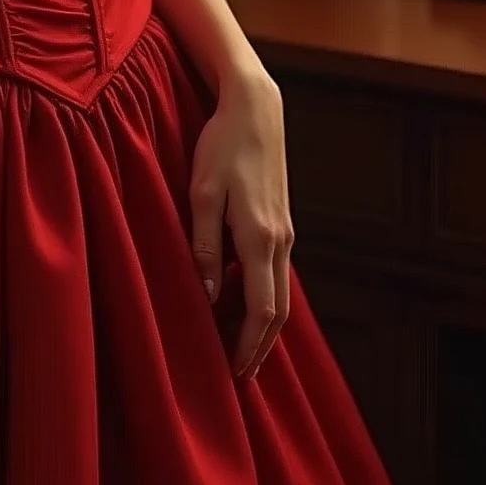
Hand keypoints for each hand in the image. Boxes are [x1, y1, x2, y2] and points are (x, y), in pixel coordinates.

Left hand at [187, 65, 293, 380]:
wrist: (255, 108)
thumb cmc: (221, 147)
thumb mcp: (201, 194)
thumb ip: (203, 246)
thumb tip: (205, 296)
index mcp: (258, 237)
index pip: (260, 309)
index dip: (249, 346)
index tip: (235, 372)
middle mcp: (280, 240)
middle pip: (276, 311)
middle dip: (260, 347)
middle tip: (240, 376)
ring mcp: (285, 231)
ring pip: (279, 293)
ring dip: (263, 326)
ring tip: (241, 350)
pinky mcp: (280, 221)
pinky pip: (275, 273)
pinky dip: (263, 299)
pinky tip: (243, 306)